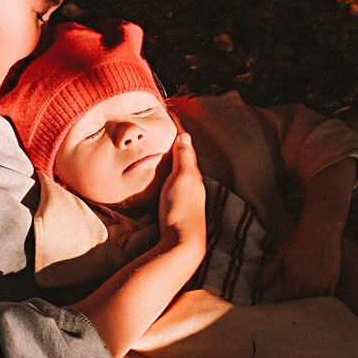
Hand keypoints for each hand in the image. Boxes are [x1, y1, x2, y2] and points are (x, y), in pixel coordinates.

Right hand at [156, 132, 207, 247]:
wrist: (182, 243)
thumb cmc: (181, 209)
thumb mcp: (181, 178)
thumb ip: (183, 158)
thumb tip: (185, 135)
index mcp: (193, 174)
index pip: (186, 146)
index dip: (179, 129)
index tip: (171, 113)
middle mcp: (193, 185)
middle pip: (186, 158)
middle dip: (178, 142)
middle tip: (169, 128)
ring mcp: (187, 198)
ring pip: (181, 171)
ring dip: (174, 158)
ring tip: (165, 149)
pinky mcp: (178, 209)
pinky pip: (174, 183)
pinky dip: (169, 173)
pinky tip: (164, 178)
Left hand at [257, 223, 340, 302]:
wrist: (321, 229)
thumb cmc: (298, 240)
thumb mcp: (280, 255)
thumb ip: (267, 272)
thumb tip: (256, 286)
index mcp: (293, 279)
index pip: (288, 299)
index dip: (284, 301)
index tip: (282, 301)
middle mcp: (308, 284)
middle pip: (301, 301)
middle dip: (296, 301)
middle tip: (293, 300)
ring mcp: (322, 282)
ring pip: (315, 299)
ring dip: (309, 299)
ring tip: (305, 297)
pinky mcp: (334, 279)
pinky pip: (328, 295)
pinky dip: (322, 296)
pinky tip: (318, 294)